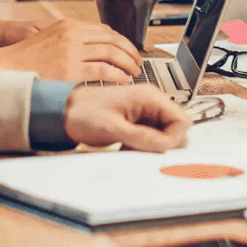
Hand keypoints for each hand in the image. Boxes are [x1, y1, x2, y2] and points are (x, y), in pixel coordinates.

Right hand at [0, 19, 140, 82]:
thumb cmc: (25, 58)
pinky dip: (118, 76)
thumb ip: (72, 39)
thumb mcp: (50, 38)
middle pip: (112, 40)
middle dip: (130, 52)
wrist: (4, 67)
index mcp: (68, 26)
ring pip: (111, 54)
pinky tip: (123, 80)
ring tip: (134, 72)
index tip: (130, 50)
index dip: (123, 40)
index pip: (105, 30)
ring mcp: (71, 52)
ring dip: (127, 64)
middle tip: (138, 62)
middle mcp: (72, 35)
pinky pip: (103, 71)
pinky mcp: (69, 69)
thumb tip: (97, 47)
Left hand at [63, 85, 189, 151]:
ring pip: (165, 134)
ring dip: (153, 146)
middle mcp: (151, 102)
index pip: (181, 119)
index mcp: (149, 97)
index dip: (173, 138)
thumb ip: (141, 137)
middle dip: (163, 143)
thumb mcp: (113, 128)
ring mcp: (146, 111)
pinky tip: (129, 146)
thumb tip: (164, 145)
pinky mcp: (139, 121)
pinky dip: (145, 146)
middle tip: (142, 149)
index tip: (157, 149)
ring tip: (132, 147)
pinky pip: (153, 136)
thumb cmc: (84, 112)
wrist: (65, 111)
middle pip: (176, 128)